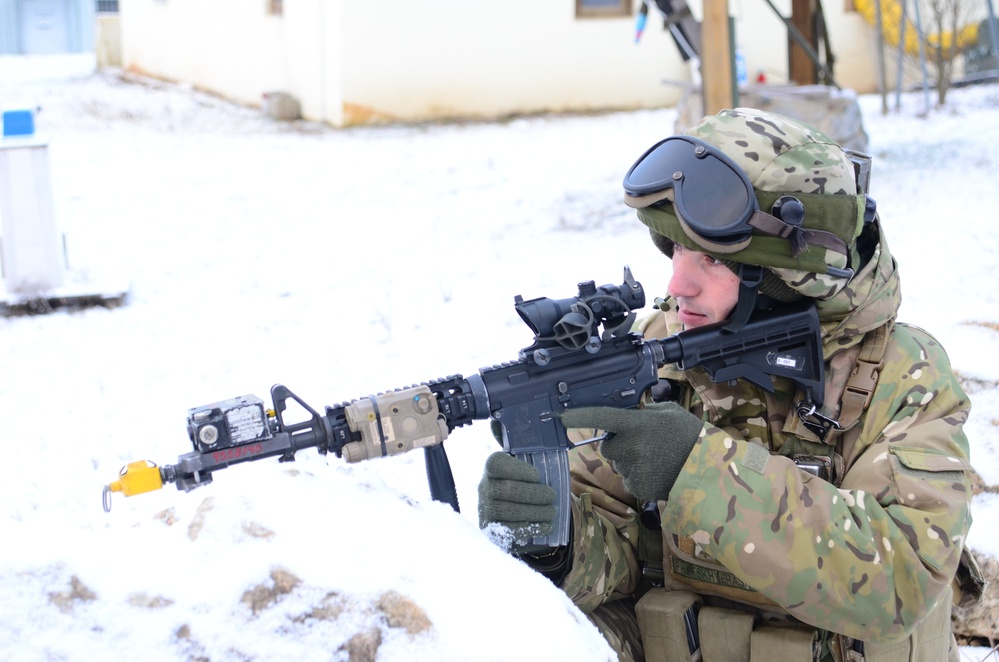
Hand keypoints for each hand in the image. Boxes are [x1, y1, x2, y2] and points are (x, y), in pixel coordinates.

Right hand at [477, 452, 556, 550]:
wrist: (508, 509)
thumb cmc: (523, 485)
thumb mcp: (525, 472)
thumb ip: (537, 467)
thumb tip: (559, 467)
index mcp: (492, 468)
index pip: (497, 464)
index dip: (518, 470)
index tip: (537, 476)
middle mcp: (484, 487)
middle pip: (506, 490)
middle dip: (533, 494)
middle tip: (551, 496)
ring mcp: (485, 509)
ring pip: (508, 511)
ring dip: (534, 512)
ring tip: (551, 512)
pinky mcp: (491, 530)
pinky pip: (509, 531)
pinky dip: (531, 528)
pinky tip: (547, 526)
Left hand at [560, 402, 701, 502]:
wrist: (708, 469)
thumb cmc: (689, 435)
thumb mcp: (668, 412)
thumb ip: (644, 411)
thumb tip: (629, 413)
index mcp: (637, 424)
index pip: (601, 417)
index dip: (579, 416)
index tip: (561, 417)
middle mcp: (630, 446)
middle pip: (608, 446)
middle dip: (619, 445)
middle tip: (641, 444)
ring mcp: (633, 468)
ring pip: (619, 464)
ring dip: (630, 461)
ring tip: (656, 459)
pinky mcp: (637, 487)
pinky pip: (628, 480)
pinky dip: (638, 477)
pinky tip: (657, 472)